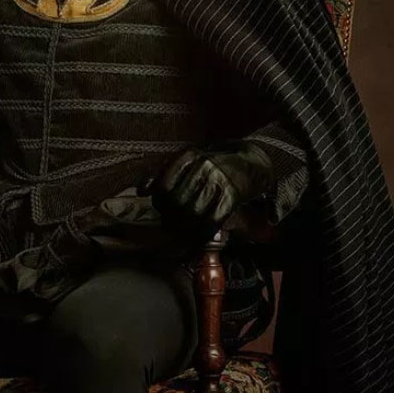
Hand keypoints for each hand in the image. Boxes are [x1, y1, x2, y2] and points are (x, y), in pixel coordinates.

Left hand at [143, 142, 274, 244]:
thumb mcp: (189, 163)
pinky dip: (202, 233)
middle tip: (170, 226)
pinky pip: (212, 220)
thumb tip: (141, 190)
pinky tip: (198, 237)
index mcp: (188, 155)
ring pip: (193, 213)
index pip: (163, 185)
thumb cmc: (214, 166)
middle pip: (177, 201)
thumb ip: (163, 175)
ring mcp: (219, 180)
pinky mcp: (233, 196)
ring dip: (185, 229)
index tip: (161, 211)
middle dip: (171, 219)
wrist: (252, 164)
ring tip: (182, 234)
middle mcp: (203, 165)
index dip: (159, 203)